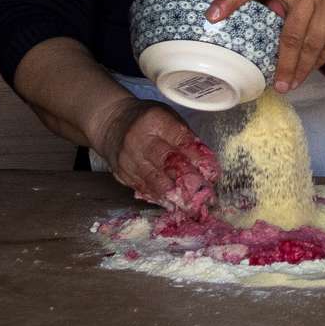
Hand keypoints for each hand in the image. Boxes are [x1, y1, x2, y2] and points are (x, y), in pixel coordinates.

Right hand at [98, 100, 217, 213]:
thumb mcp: (168, 118)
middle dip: (187, 181)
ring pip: (154, 180)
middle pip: (166, 162)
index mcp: (155, 121)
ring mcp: (128, 158)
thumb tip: (206, 164)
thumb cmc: (147, 121)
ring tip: (191, 208)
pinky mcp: (122, 173)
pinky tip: (172, 205)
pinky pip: (142, 188)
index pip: (180, 141)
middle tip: (205, 197)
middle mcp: (140, 140)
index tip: (213, 174)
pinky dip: (159, 198)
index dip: (198, 159)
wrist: (111, 123)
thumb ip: (185, 139)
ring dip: (174, 196)